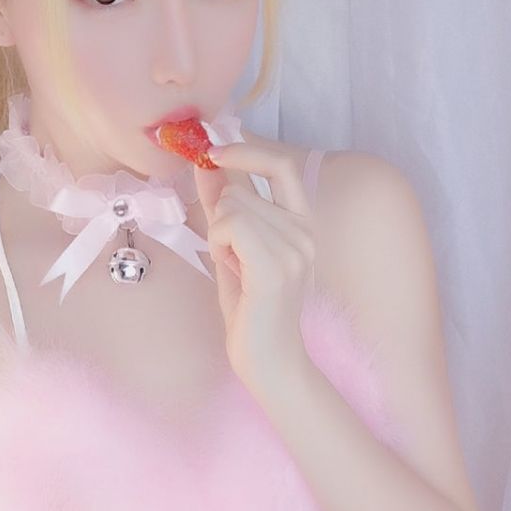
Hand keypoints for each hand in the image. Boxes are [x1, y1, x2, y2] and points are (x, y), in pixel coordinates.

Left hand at [191, 130, 314, 385]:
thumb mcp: (234, 247)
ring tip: (235, 269)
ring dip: (218, 236)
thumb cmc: (252, 309)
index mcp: (303, 225)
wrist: (268, 360)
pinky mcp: (275, 267)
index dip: (245, 150)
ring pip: (231, 208)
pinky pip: (229, 225)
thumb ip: (224, 204)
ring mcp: (294, 250)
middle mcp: (305, 233)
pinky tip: (230, 270)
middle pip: (240, 191)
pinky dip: (219, 245)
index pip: (281, 164)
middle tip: (231, 257)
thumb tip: (205, 162)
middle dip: (221, 218)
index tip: (213, 152)